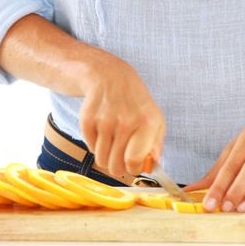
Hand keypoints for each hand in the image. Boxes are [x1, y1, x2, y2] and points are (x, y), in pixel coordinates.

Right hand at [79, 55, 164, 176]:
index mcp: (147, 122)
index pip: (134, 160)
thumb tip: (152, 166)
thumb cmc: (135, 101)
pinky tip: (102, 131)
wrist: (109, 76)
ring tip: (112, 143)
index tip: (133, 167)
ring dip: (106, 157)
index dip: (133, 169)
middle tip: (120, 160)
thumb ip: (156, 145)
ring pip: (101, 159)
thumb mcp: (155, 118)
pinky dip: (95, 144)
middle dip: (118, 168)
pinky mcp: (87, 120)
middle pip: (116, 165)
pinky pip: (90, 148)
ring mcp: (104, 120)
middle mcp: (125, 121)